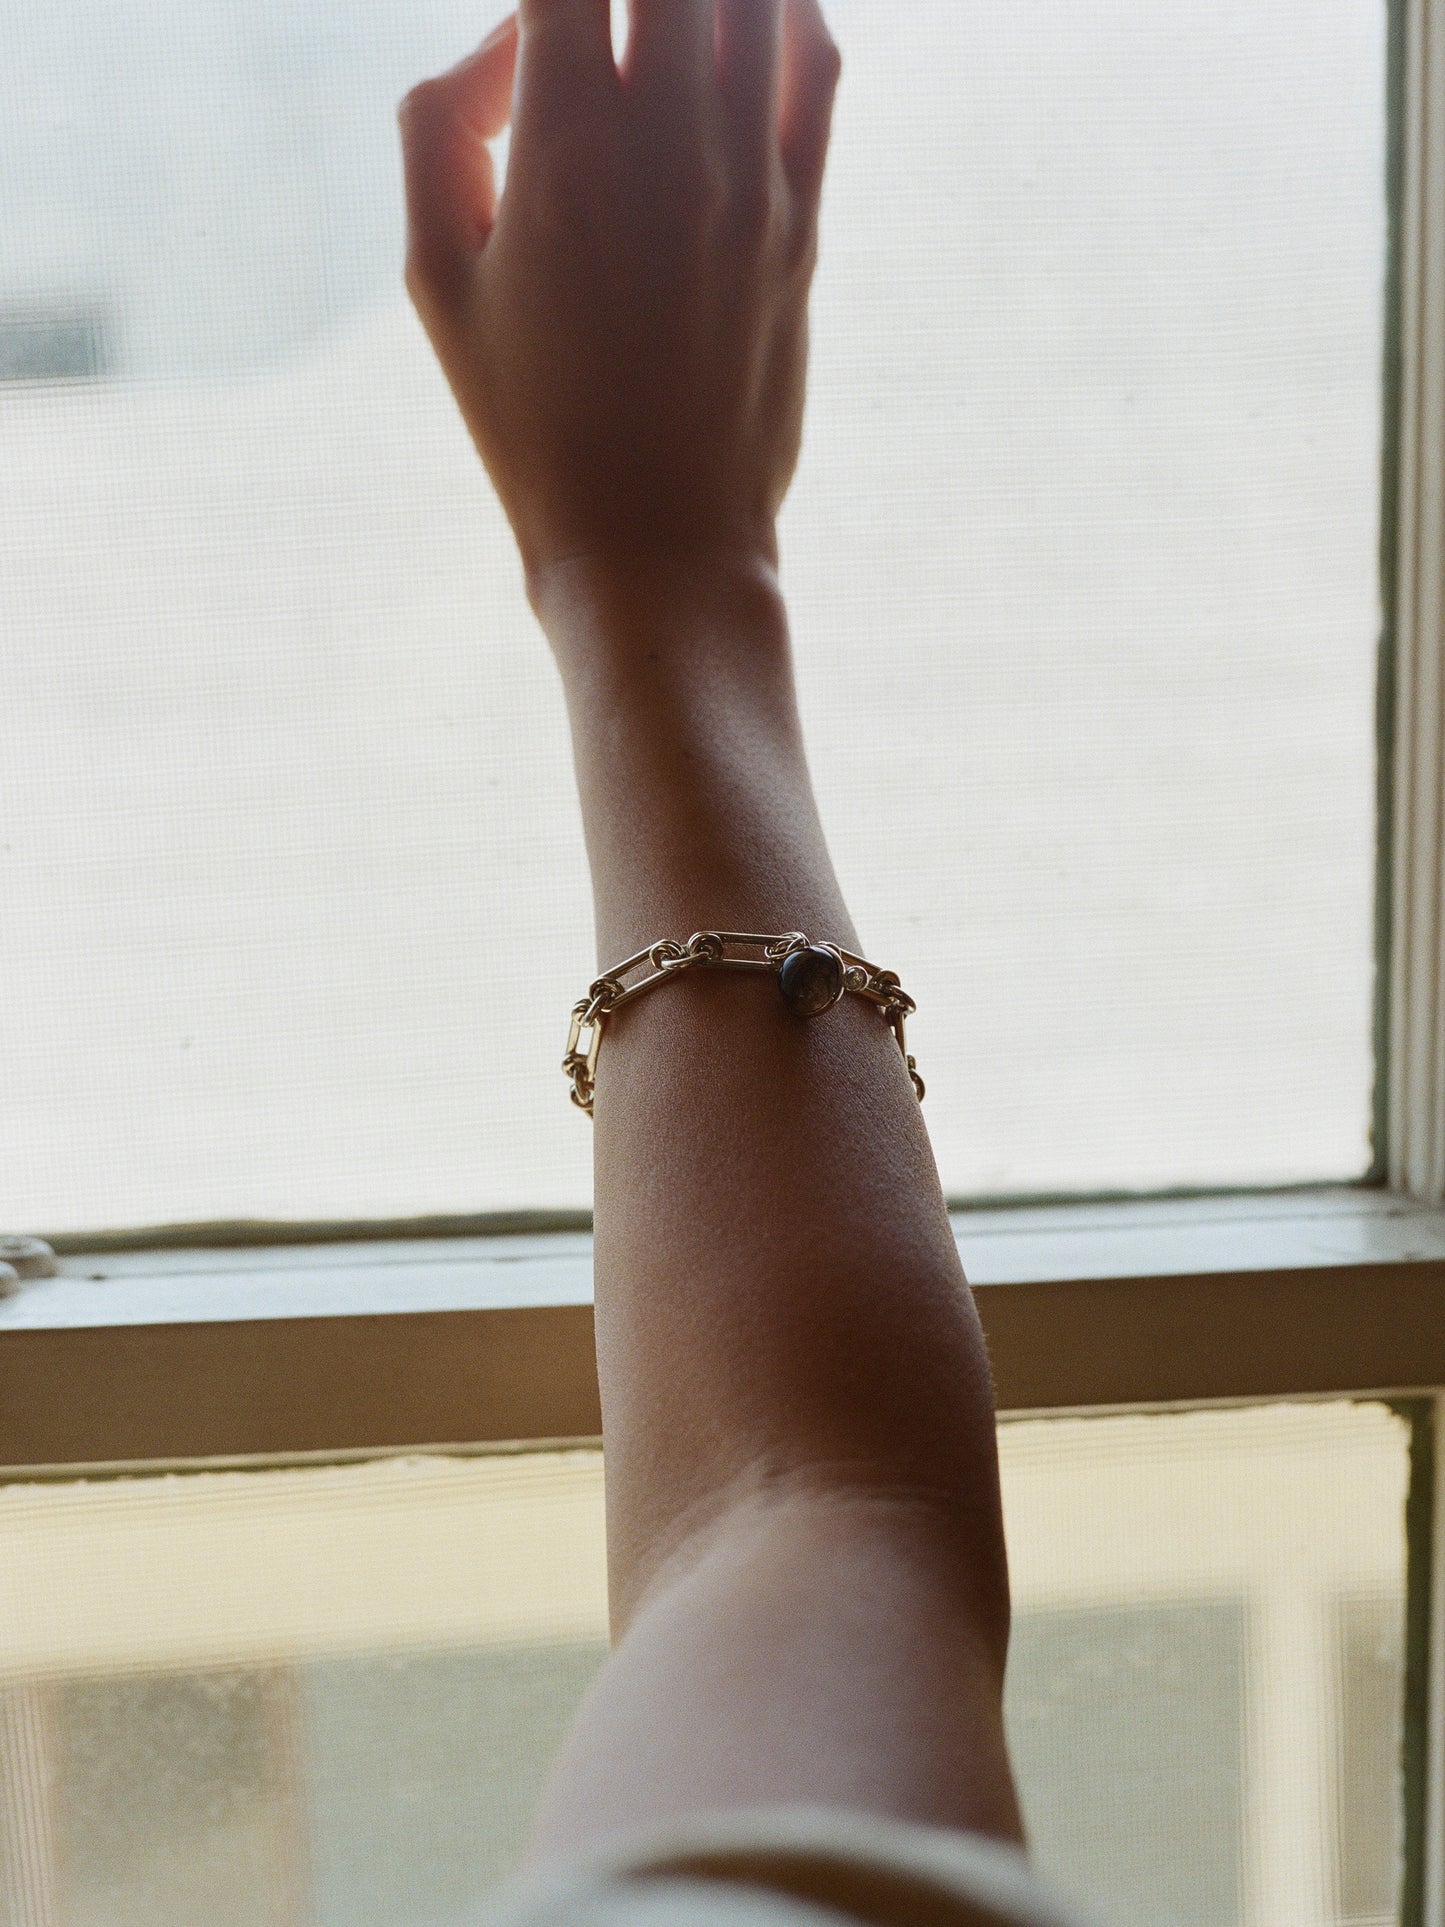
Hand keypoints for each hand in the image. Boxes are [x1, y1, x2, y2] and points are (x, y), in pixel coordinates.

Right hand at [399, 0, 840, 597]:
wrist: (654, 541)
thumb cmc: (530, 423)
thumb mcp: (436, 282)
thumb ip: (439, 129)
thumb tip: (505, 44)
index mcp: (562, 151)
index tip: (536, 22)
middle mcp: (669, 144)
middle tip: (594, 23)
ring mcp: (751, 179)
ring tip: (661, 20)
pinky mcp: (803, 219)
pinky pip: (818, 64)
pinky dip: (786, 10)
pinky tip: (747, 18)